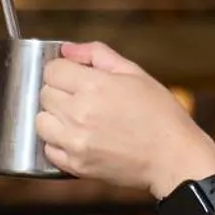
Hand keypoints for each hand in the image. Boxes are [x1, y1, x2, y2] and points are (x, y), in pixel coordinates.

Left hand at [37, 42, 214, 196]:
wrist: (174, 157)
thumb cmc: (160, 116)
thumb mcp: (135, 73)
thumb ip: (97, 55)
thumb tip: (67, 49)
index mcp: (94, 86)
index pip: (52, 70)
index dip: (63, 71)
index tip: (74, 78)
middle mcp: (80, 113)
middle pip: (44, 94)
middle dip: (60, 92)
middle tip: (83, 99)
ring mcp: (76, 141)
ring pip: (41, 122)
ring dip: (54, 118)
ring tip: (78, 120)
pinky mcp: (76, 165)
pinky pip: (49, 149)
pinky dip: (58, 143)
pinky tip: (80, 139)